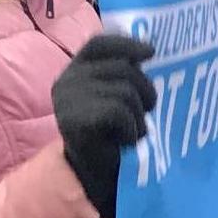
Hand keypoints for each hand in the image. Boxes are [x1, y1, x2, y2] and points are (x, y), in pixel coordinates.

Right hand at [52, 35, 156, 217]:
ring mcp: (67, 100)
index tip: (151, 52)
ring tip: (131, 129)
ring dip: (139, 114)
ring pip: (125, 90)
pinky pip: (119, 111)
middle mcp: (66, 81)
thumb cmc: (116, 131)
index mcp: (76, 70)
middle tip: (148, 110)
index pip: (99, 43)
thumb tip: (151, 47)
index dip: (126, 44)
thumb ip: (126, 71)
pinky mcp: (73, 120)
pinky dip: (131, 128)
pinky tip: (124, 140)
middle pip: (122, 68)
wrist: (99, 173)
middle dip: (146, 89)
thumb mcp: (121, 94)